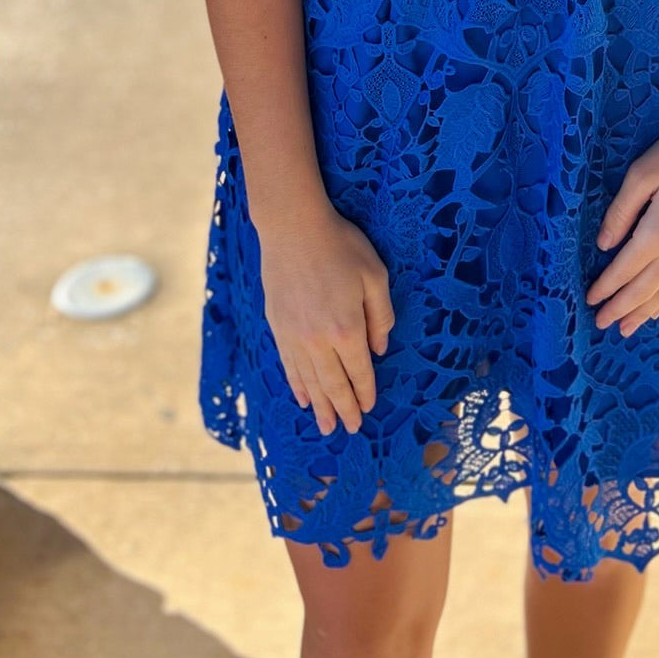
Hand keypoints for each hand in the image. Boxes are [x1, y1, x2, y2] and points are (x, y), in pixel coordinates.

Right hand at [256, 199, 395, 435]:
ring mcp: (294, 336)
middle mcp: (318, 340)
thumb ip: (381, 315)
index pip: (359, 371)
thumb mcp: (375, 275)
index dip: (365, 392)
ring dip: (319, 406)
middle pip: (333, 384)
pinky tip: (302, 398)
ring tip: (326, 426)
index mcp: (347, 329)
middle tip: (350, 429)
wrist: (293, 227)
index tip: (370, 409)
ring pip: (309, 380)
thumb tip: (380, 349)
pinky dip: (296, 385)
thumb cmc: (340, 246)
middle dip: (343, 409)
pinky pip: (288, 366)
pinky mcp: (277, 328)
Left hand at [586, 113, 658, 337]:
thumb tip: (603, 244)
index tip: (589, 300)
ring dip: (643, 311)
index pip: (625, 269)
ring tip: (626, 328)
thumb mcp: (643, 172)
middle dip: (621, 308)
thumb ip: (621, 211)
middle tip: (601, 324)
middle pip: (645, 289)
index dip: (606, 287)